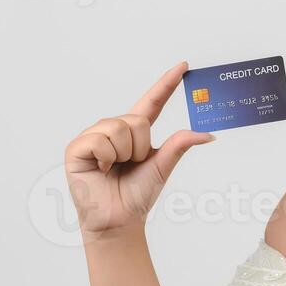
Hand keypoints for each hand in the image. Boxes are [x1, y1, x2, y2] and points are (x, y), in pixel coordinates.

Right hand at [63, 61, 214, 240]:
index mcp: (134, 132)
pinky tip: (102, 169)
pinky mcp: (77, 147)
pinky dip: (107, 158)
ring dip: (124, 154)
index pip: (152, 102)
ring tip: (115, 168)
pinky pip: (100, 141)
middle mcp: (113, 128)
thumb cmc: (137, 195)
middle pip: (136, 120)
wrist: (119, 220)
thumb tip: (207, 135)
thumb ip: (179, 145)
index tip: (184, 66)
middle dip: (140, 147)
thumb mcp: (162, 167)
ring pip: (119, 128)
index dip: (167, 84)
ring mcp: (94, 136)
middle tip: (130, 165)